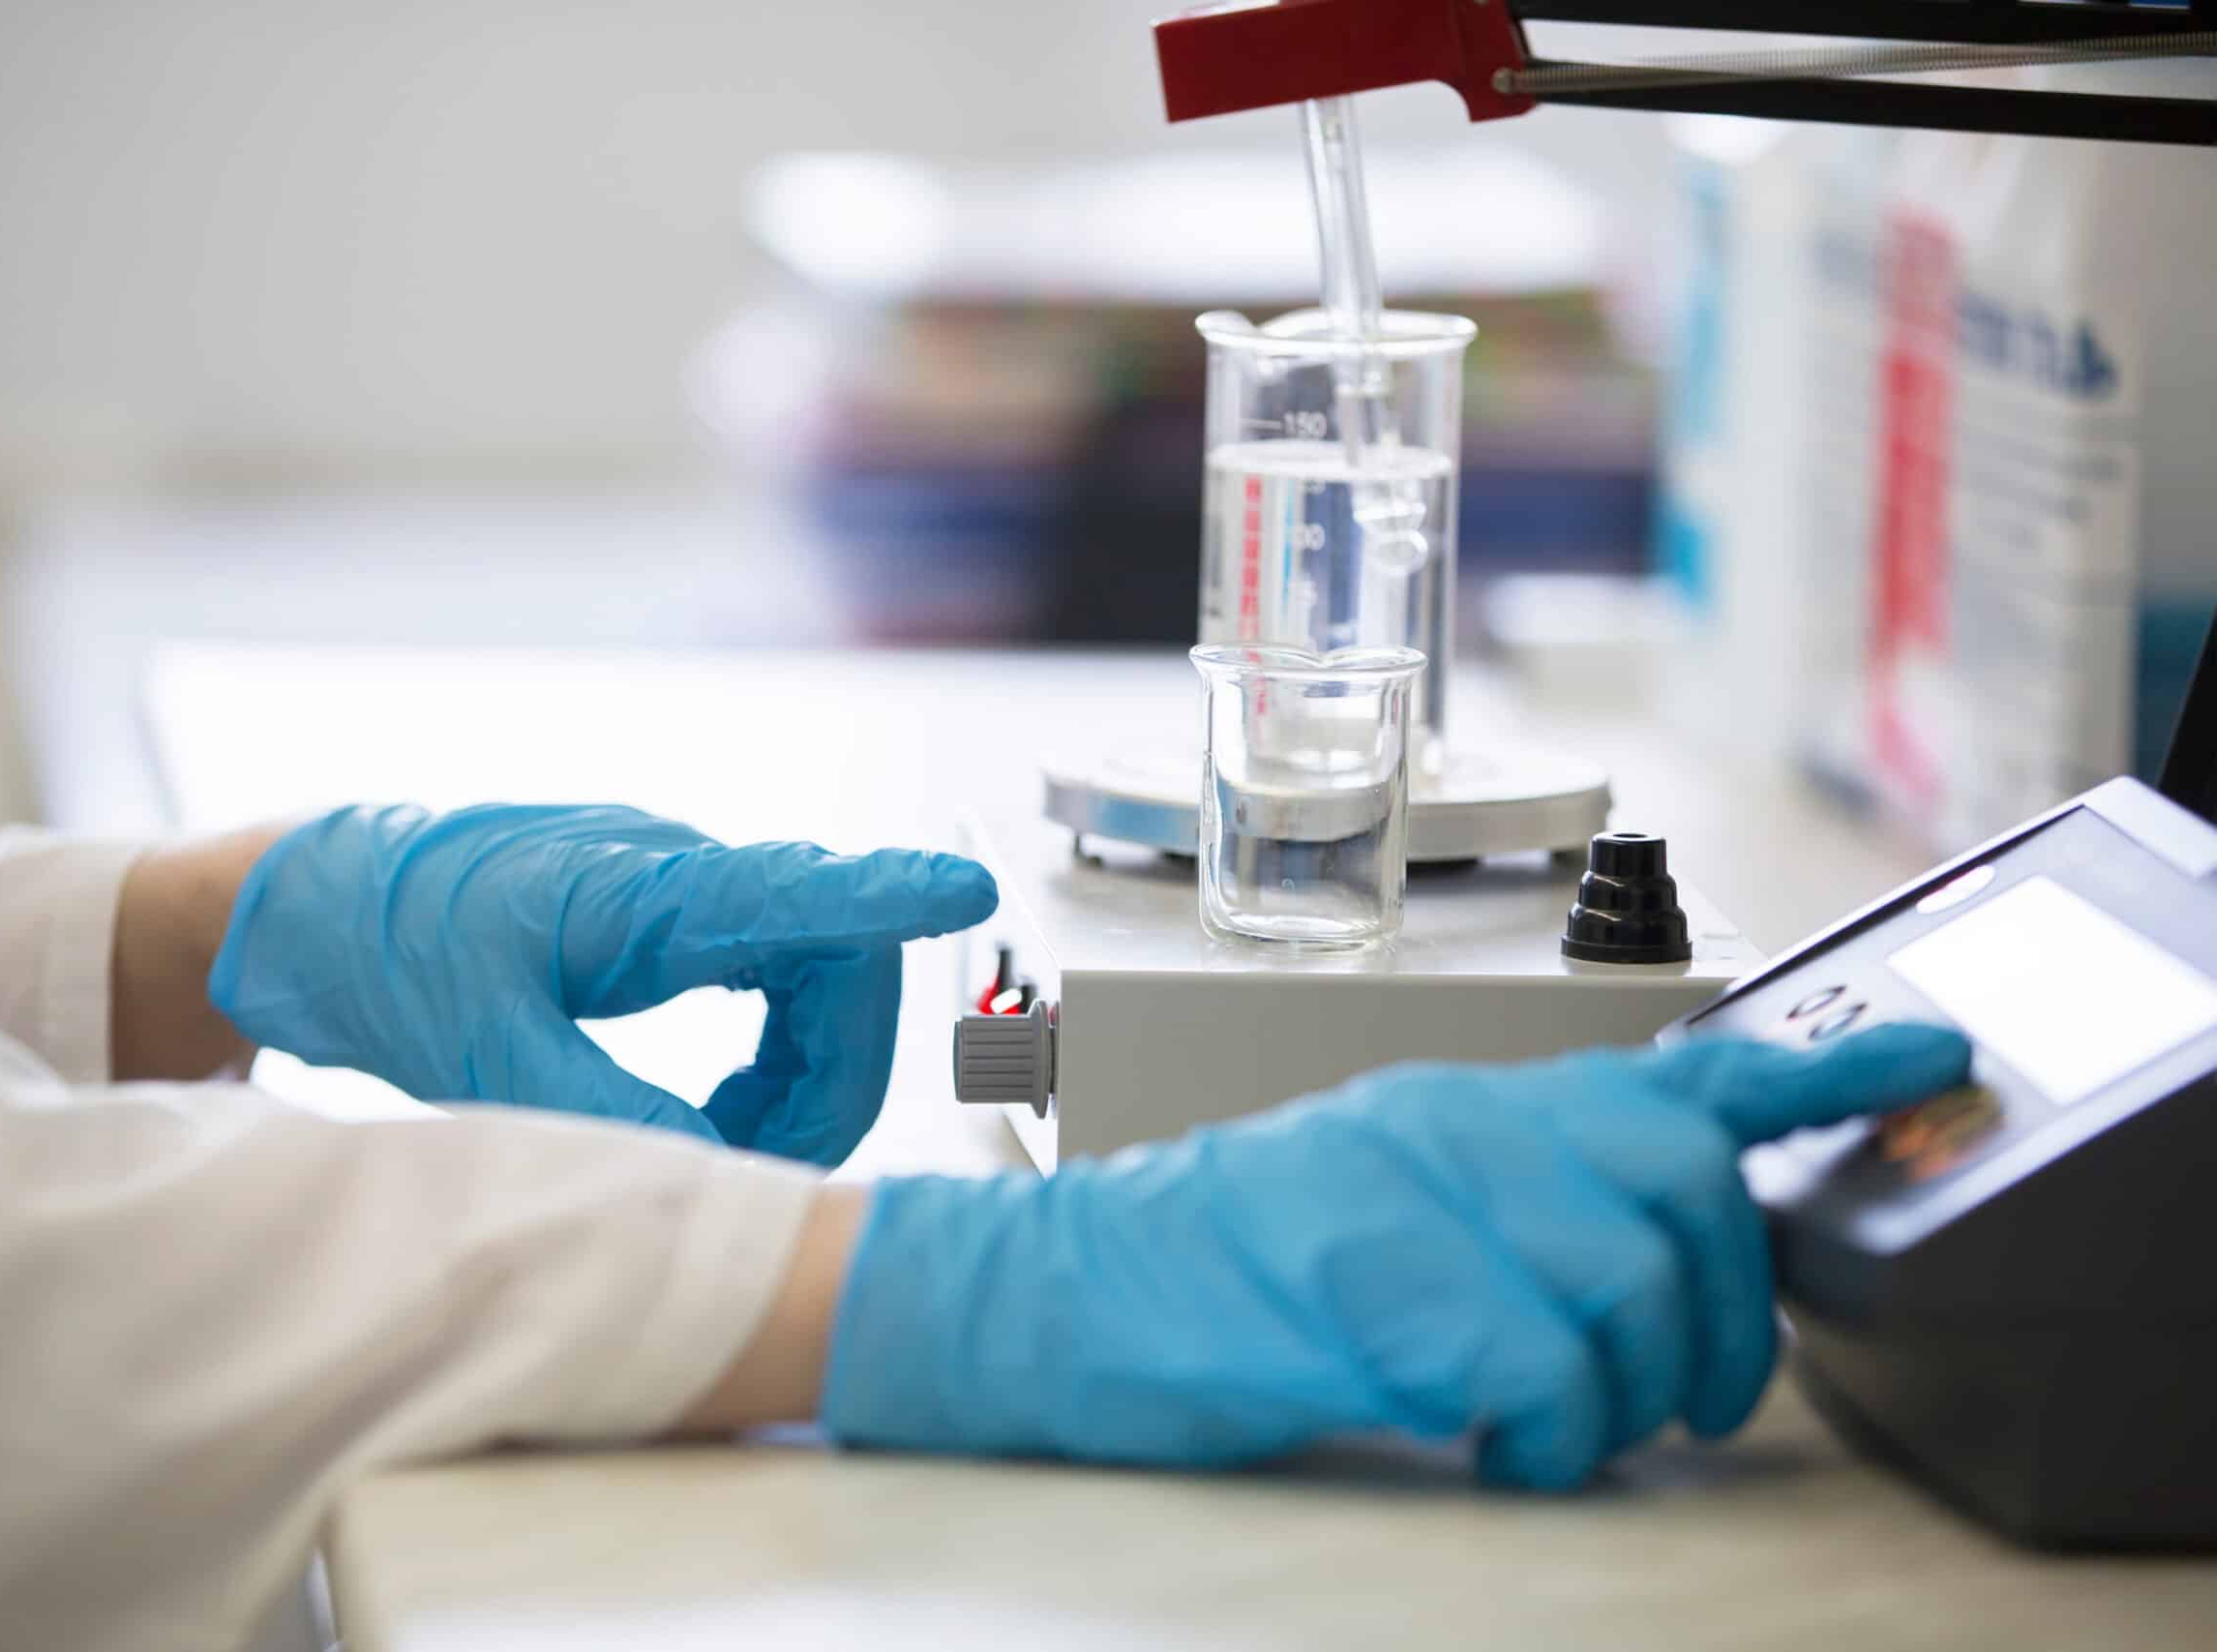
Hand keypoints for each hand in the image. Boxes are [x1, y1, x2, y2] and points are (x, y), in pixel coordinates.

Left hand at [206, 804, 997, 1164]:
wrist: (318, 906)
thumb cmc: (380, 943)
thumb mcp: (474, 1049)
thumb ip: (598, 1108)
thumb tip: (708, 1174)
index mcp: (637, 889)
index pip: (792, 886)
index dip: (887, 896)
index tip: (962, 891)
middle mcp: (678, 880)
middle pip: (836, 964)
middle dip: (834, 1075)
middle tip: (768, 1163)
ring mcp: (680, 901)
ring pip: (816, 982)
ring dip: (806, 1076)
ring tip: (731, 1144)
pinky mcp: (670, 929)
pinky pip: (777, 988)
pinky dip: (774, 1062)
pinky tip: (718, 1108)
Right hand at [821, 1025, 1970, 1485]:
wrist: (1052, 1292)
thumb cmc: (1218, 1266)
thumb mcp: (1389, 1205)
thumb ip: (1516, 1210)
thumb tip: (1649, 1279)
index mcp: (1468, 1101)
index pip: (1679, 1073)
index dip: (1826, 1077)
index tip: (1932, 1065)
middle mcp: (1450, 1118)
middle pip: (1686, 1197)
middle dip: (1721, 1325)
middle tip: (1678, 1399)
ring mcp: (1402, 1185)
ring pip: (1620, 1288)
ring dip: (1615, 1398)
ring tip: (1549, 1431)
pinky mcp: (1359, 1274)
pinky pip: (1529, 1368)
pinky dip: (1534, 1437)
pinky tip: (1483, 1445)